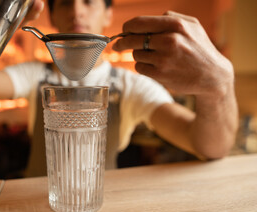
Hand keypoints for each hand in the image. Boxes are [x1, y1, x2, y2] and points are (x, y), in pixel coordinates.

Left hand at [112, 11, 233, 97]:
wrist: (212, 76)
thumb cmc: (200, 48)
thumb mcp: (192, 26)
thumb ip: (171, 18)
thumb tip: (145, 21)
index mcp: (175, 25)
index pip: (139, 23)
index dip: (127, 27)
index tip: (123, 31)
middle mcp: (169, 41)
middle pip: (132, 39)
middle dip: (122, 42)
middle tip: (117, 45)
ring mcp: (164, 59)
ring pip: (136, 54)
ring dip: (139, 55)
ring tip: (153, 56)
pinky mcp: (160, 74)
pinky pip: (139, 67)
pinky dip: (142, 66)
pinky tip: (154, 65)